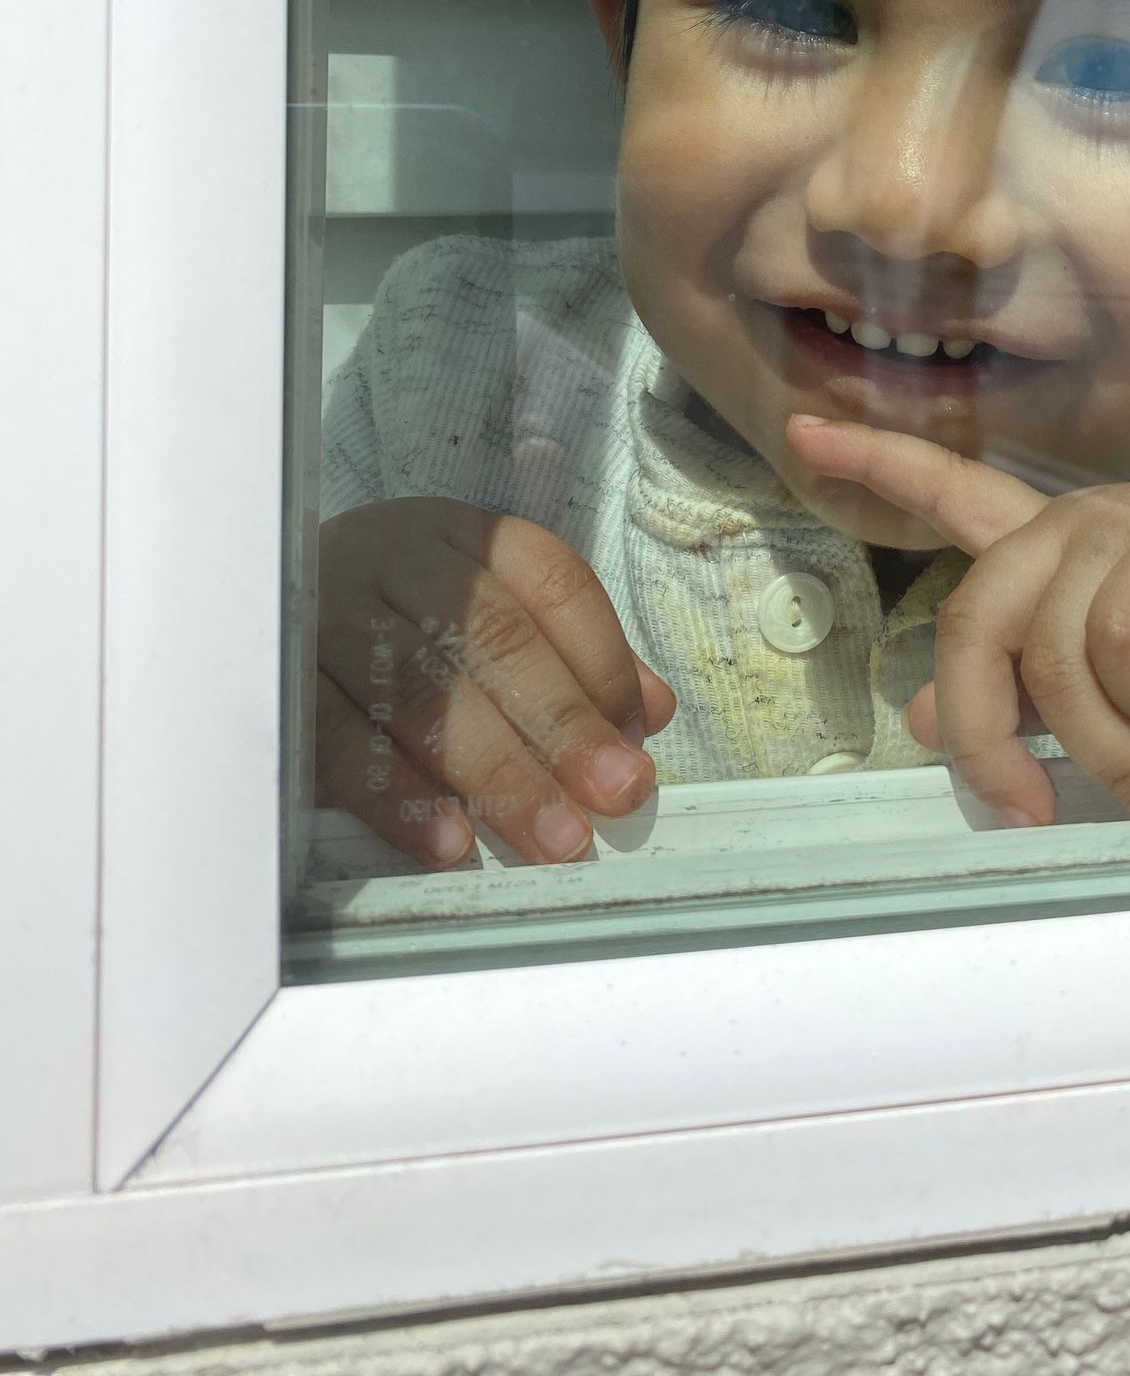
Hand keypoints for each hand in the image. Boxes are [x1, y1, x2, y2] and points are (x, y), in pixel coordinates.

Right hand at [314, 498, 675, 869]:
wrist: (231, 595)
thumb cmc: (389, 620)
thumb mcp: (477, 611)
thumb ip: (567, 657)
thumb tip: (651, 714)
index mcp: (462, 533)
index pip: (552, 584)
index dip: (603, 660)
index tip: (639, 738)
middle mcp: (399, 559)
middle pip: (496, 640)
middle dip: (565, 724)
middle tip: (617, 794)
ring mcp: (330, 613)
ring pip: (425, 694)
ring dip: (497, 773)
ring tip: (554, 836)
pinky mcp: (277, 678)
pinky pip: (340, 740)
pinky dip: (397, 795)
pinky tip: (447, 842)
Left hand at [790, 416, 1129, 825]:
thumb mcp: (1122, 703)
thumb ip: (1028, 697)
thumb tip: (919, 715)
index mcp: (1066, 549)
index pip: (955, 489)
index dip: (878, 460)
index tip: (801, 429)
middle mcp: (1089, 520)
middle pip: (973, 616)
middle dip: (987, 735)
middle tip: (1030, 816)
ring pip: (1052, 651)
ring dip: (1106, 753)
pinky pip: (1122, 643)